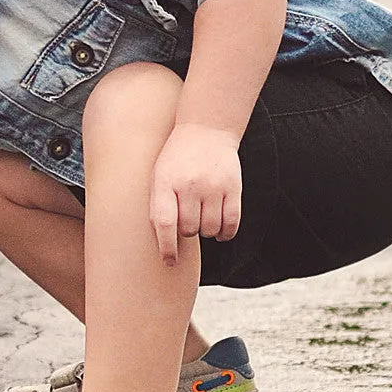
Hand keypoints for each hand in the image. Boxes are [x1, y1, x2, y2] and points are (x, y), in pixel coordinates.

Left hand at [149, 123, 242, 266]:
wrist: (206, 130)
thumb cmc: (176, 159)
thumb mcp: (158, 177)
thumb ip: (158, 207)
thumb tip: (164, 242)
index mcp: (166, 182)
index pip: (165, 223)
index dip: (167, 247)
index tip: (169, 262)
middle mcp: (190, 185)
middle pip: (190, 229)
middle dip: (188, 231)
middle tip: (188, 219)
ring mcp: (214, 186)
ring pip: (211, 229)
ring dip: (206, 231)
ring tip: (202, 217)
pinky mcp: (234, 188)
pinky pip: (232, 223)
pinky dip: (226, 233)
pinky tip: (220, 230)